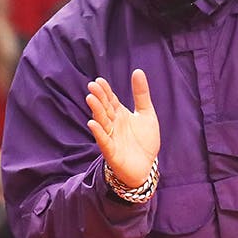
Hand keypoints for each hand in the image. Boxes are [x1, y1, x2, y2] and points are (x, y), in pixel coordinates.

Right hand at [87, 70, 159, 186]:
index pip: (111, 100)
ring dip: (96, 111)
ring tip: (91, 99)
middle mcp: (113, 124)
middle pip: (105, 109)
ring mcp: (111, 137)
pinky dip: (98, 132)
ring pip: (102, 122)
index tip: (99, 80)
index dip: (105, 91)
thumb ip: (141, 94)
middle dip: (99, 98)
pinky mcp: (111, 151)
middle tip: (92, 86)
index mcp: (120, 114)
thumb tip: (138, 71)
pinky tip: (92, 123)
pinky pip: (104, 140)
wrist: (146, 166)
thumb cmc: (144, 140)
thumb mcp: (146, 114)